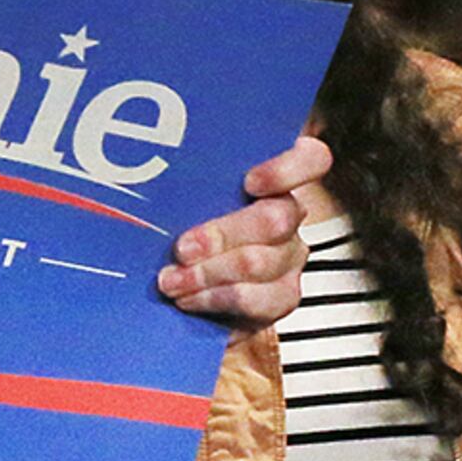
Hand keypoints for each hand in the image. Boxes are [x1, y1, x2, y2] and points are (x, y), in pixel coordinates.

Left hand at [159, 135, 329, 324]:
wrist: (198, 292)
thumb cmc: (192, 234)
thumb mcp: (192, 202)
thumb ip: (192, 190)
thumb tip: (152, 183)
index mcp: (275, 181)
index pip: (309, 160)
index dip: (285, 169)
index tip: (250, 182)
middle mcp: (290, 216)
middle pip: (275, 218)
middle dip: (220, 235)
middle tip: (182, 248)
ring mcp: (290, 258)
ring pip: (257, 262)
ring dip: (206, 273)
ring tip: (172, 280)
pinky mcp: (283, 297)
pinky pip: (253, 300)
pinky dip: (213, 299)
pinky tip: (188, 298)